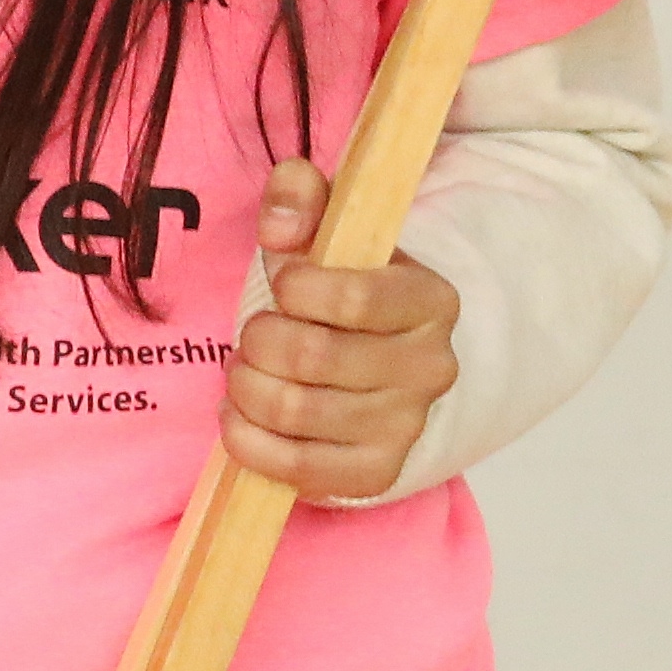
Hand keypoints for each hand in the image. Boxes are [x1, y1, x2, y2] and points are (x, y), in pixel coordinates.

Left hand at [224, 154, 459, 502]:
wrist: (375, 360)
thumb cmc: (340, 288)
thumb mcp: (326, 227)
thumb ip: (299, 198)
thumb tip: (279, 226)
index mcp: (430, 300)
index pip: (353, 298)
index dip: (295, 288)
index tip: (284, 284)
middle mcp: (432, 367)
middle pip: (312, 357)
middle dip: (259, 339)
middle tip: (254, 333)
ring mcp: (407, 426)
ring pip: (294, 411)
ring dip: (247, 387)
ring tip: (246, 371)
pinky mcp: (376, 472)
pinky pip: (296, 470)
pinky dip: (248, 441)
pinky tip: (240, 416)